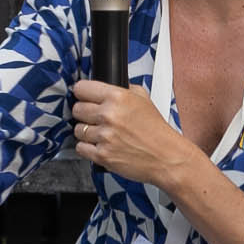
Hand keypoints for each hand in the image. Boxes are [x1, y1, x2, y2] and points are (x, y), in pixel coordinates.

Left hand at [68, 78, 200, 186]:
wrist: (167, 157)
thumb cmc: (157, 131)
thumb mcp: (144, 99)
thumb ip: (124, 89)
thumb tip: (105, 86)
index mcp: (118, 97)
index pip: (81, 88)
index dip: (83, 94)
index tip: (85, 98)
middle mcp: (109, 115)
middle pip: (77, 109)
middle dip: (85, 114)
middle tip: (97, 118)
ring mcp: (104, 136)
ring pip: (77, 130)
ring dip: (87, 132)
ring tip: (103, 134)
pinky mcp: (102, 155)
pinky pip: (80, 148)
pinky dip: (88, 148)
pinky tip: (101, 145)